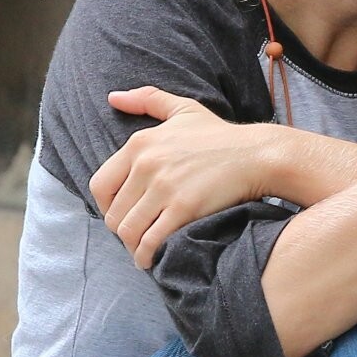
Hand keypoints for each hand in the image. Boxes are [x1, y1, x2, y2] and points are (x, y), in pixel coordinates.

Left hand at [90, 86, 281, 268]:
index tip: (121, 214)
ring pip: (128, 230)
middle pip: (114, 213)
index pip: (100, 185)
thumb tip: (114, 97)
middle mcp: (146, 164)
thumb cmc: (220, 135)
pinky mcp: (183, 208)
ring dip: (132, 247)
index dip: (107, 206)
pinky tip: (150, 259)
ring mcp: (164, 187)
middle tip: (136, 237)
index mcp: (139, 143)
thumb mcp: (182, 108)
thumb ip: (147, 99)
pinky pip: (151, 240)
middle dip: (122, 230)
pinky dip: (146, 255)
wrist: (256, 154)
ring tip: (141, 253)